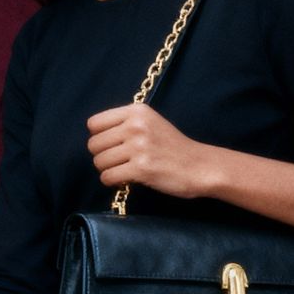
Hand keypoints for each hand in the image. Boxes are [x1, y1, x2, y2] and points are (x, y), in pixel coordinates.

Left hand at [86, 102, 211, 198]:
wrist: (200, 166)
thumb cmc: (173, 147)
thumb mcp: (151, 123)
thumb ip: (125, 124)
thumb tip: (95, 137)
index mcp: (136, 111)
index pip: (94, 124)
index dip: (98, 137)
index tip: (112, 146)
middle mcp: (136, 126)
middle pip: (93, 144)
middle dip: (102, 156)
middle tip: (118, 162)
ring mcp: (139, 147)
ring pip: (99, 162)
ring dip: (108, 170)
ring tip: (123, 170)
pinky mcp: (141, 168)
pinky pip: (108, 177)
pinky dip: (112, 182)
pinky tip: (125, 180)